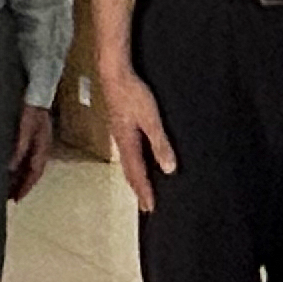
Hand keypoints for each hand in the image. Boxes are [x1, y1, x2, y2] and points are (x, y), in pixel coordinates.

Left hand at [8, 105, 54, 201]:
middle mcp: (41, 148)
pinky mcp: (31, 138)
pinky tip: (9, 169)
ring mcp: (37, 143)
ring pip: (29, 166)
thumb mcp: (26, 127)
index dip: (26, 187)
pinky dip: (18, 167)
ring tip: (7, 188)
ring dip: (20, 178)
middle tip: (10, 198)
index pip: (35, 173)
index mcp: (43, 147)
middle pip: (32, 172)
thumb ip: (20, 146)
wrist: (37, 91)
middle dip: (22, 186)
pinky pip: (26, 158)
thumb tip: (12, 167)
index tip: (17, 199)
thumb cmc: (32, 108)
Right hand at [102, 63, 178, 212]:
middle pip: (129, 172)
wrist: (113, 73)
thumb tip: (169, 168)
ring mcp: (119, 133)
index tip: (150, 208)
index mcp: (127, 143)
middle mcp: (120, 142)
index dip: (144, 191)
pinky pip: (127, 151)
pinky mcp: (120, 124)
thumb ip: (160, 143)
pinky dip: (133, 163)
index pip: (137, 174)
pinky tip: (138, 160)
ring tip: (141, 189)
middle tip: (146, 206)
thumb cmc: (131, 93)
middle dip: (138, 189)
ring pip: (127, 162)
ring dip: (135, 177)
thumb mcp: (151, 119)